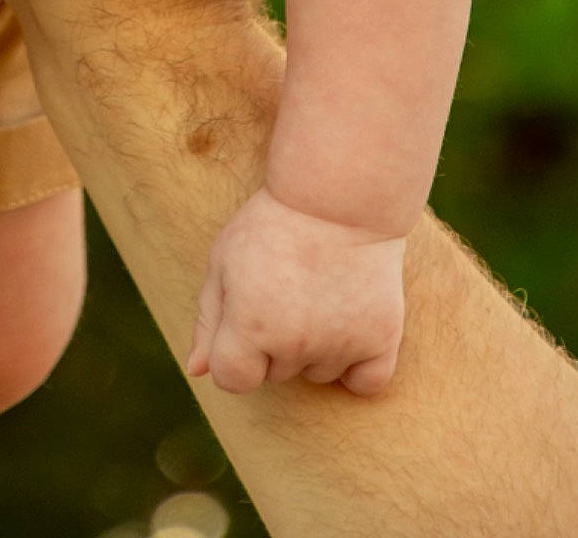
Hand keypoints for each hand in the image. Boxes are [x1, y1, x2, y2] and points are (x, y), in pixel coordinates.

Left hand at [187, 186, 405, 396]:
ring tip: (320, 291)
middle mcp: (295, 344)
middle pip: (277, 374)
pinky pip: (366, 382)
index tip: (247, 320)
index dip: (235, 352)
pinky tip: (350, 329)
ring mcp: (340, 345)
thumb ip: (208, 319)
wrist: (339, 195)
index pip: (233, 380)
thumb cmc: (273, 223)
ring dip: (316, 347)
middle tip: (288, 289)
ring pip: (319, 374)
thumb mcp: (225, 260)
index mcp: (250, 326)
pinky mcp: (381, 339)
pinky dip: (358, 366)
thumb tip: (196, 371)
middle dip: (275, 342)